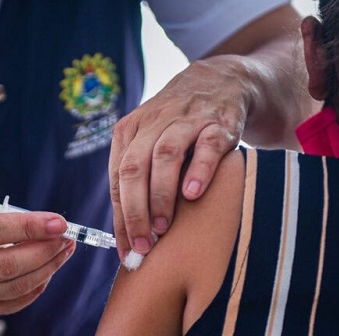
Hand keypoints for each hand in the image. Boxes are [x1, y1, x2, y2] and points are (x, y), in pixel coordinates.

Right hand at [0, 158, 75, 316]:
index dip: (27, 227)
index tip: (59, 222)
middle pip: (5, 265)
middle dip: (43, 250)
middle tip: (67, 236)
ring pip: (14, 286)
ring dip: (47, 268)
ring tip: (66, 248)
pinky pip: (15, 302)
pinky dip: (38, 287)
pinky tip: (50, 267)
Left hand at [110, 55, 249, 259]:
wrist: (220, 81)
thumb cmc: (178, 126)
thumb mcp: (150, 142)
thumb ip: (139, 179)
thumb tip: (129, 235)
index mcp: (130, 132)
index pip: (118, 180)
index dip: (120, 218)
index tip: (126, 251)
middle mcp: (154, 123)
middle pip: (134, 168)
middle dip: (135, 211)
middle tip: (143, 245)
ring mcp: (186, 120)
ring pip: (165, 155)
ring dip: (161, 194)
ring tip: (163, 227)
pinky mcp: (219, 122)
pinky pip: (207, 146)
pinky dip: (198, 170)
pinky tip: (193, 194)